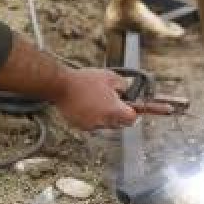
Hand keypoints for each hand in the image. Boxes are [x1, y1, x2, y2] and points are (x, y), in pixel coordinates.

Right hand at [52, 69, 173, 130]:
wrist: (61, 85)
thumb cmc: (86, 80)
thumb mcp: (111, 77)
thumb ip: (124, 86)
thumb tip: (128, 93)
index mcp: (114, 110)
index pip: (133, 118)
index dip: (136, 111)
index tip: (142, 109)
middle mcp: (105, 121)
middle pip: (122, 123)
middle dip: (122, 113)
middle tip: (115, 98)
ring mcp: (92, 126)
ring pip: (107, 123)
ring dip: (107, 115)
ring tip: (96, 98)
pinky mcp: (81, 127)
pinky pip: (94, 123)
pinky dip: (93, 116)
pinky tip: (86, 104)